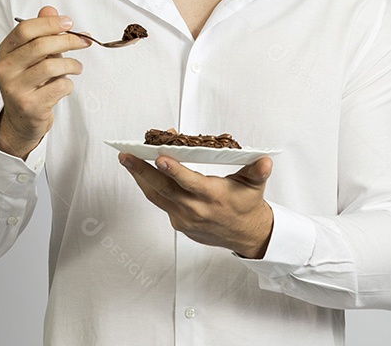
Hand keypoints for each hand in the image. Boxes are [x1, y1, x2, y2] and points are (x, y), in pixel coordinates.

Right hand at [0, 5, 90, 157]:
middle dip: (68, 41)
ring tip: (77, 67)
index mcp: (6, 52)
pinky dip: (68, 84)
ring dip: (72, 65)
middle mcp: (6, 69)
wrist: (21, 121)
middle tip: (84, 42)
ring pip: (52, 66)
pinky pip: (59, 87)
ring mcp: (15, 89)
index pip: (24, 30)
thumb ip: (41, 33)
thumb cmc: (30, 83)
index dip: (49, 24)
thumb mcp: (33, 56)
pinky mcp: (30, 106)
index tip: (69, 23)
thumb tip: (50, 10)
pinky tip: (65, 86)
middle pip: (41, 46)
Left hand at [119, 153, 274, 258]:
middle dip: (142, 171)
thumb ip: (258, 171)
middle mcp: (196, 209)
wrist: (247, 235)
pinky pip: (161, 204)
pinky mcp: (179, 224)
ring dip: (140, 178)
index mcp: (213, 197)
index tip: (160, 158)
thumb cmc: (248, 204)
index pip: (190, 182)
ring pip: (157, 197)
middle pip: (163, 189)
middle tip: (126, 155)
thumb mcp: (255, 185)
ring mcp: (185, 219)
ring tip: (126, 160)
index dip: (174, 171)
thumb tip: (264, 161)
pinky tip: (143, 174)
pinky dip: (151, 188)